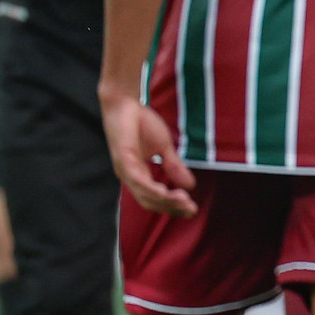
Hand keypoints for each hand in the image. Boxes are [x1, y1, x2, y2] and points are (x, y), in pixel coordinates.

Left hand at [100, 88, 194, 216]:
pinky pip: (137, 180)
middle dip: (171, 207)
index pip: (155, 198)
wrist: (125, 104)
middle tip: (191, 209)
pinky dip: (151, 188)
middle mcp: (130, 177)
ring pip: (144, 194)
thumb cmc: (141, 123)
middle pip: (150, 202)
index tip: (192, 210)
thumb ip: (174, 166)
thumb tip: (190, 185)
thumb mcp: (164, 147)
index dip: (173, 206)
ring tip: (184, 200)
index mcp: (138, 175)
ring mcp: (125, 170)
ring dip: (165, 200)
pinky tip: (165, 191)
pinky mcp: (123, 160)